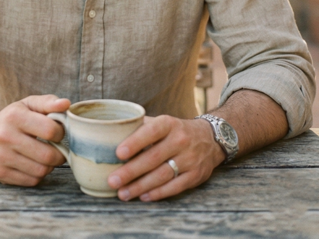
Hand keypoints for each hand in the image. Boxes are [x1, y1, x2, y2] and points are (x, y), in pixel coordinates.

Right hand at [0, 95, 69, 186]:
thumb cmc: (9, 119)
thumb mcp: (26, 105)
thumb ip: (48, 102)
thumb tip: (66, 104)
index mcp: (14, 116)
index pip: (50, 130)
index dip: (60, 133)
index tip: (57, 133)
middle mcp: (5, 136)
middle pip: (48, 155)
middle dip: (59, 154)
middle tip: (56, 149)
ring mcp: (1, 157)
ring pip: (41, 171)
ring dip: (48, 166)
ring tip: (43, 156)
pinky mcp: (0, 173)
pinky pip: (32, 181)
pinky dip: (37, 174)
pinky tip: (32, 164)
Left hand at [109, 115, 224, 201]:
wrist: (210, 138)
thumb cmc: (174, 131)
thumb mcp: (160, 122)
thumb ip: (138, 127)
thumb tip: (108, 134)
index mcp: (168, 124)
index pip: (150, 132)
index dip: (134, 143)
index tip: (118, 153)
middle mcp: (180, 140)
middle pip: (153, 158)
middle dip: (131, 171)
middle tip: (112, 181)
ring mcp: (190, 159)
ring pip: (162, 175)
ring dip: (141, 186)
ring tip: (122, 193)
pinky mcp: (196, 176)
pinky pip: (175, 187)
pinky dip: (158, 193)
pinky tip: (143, 196)